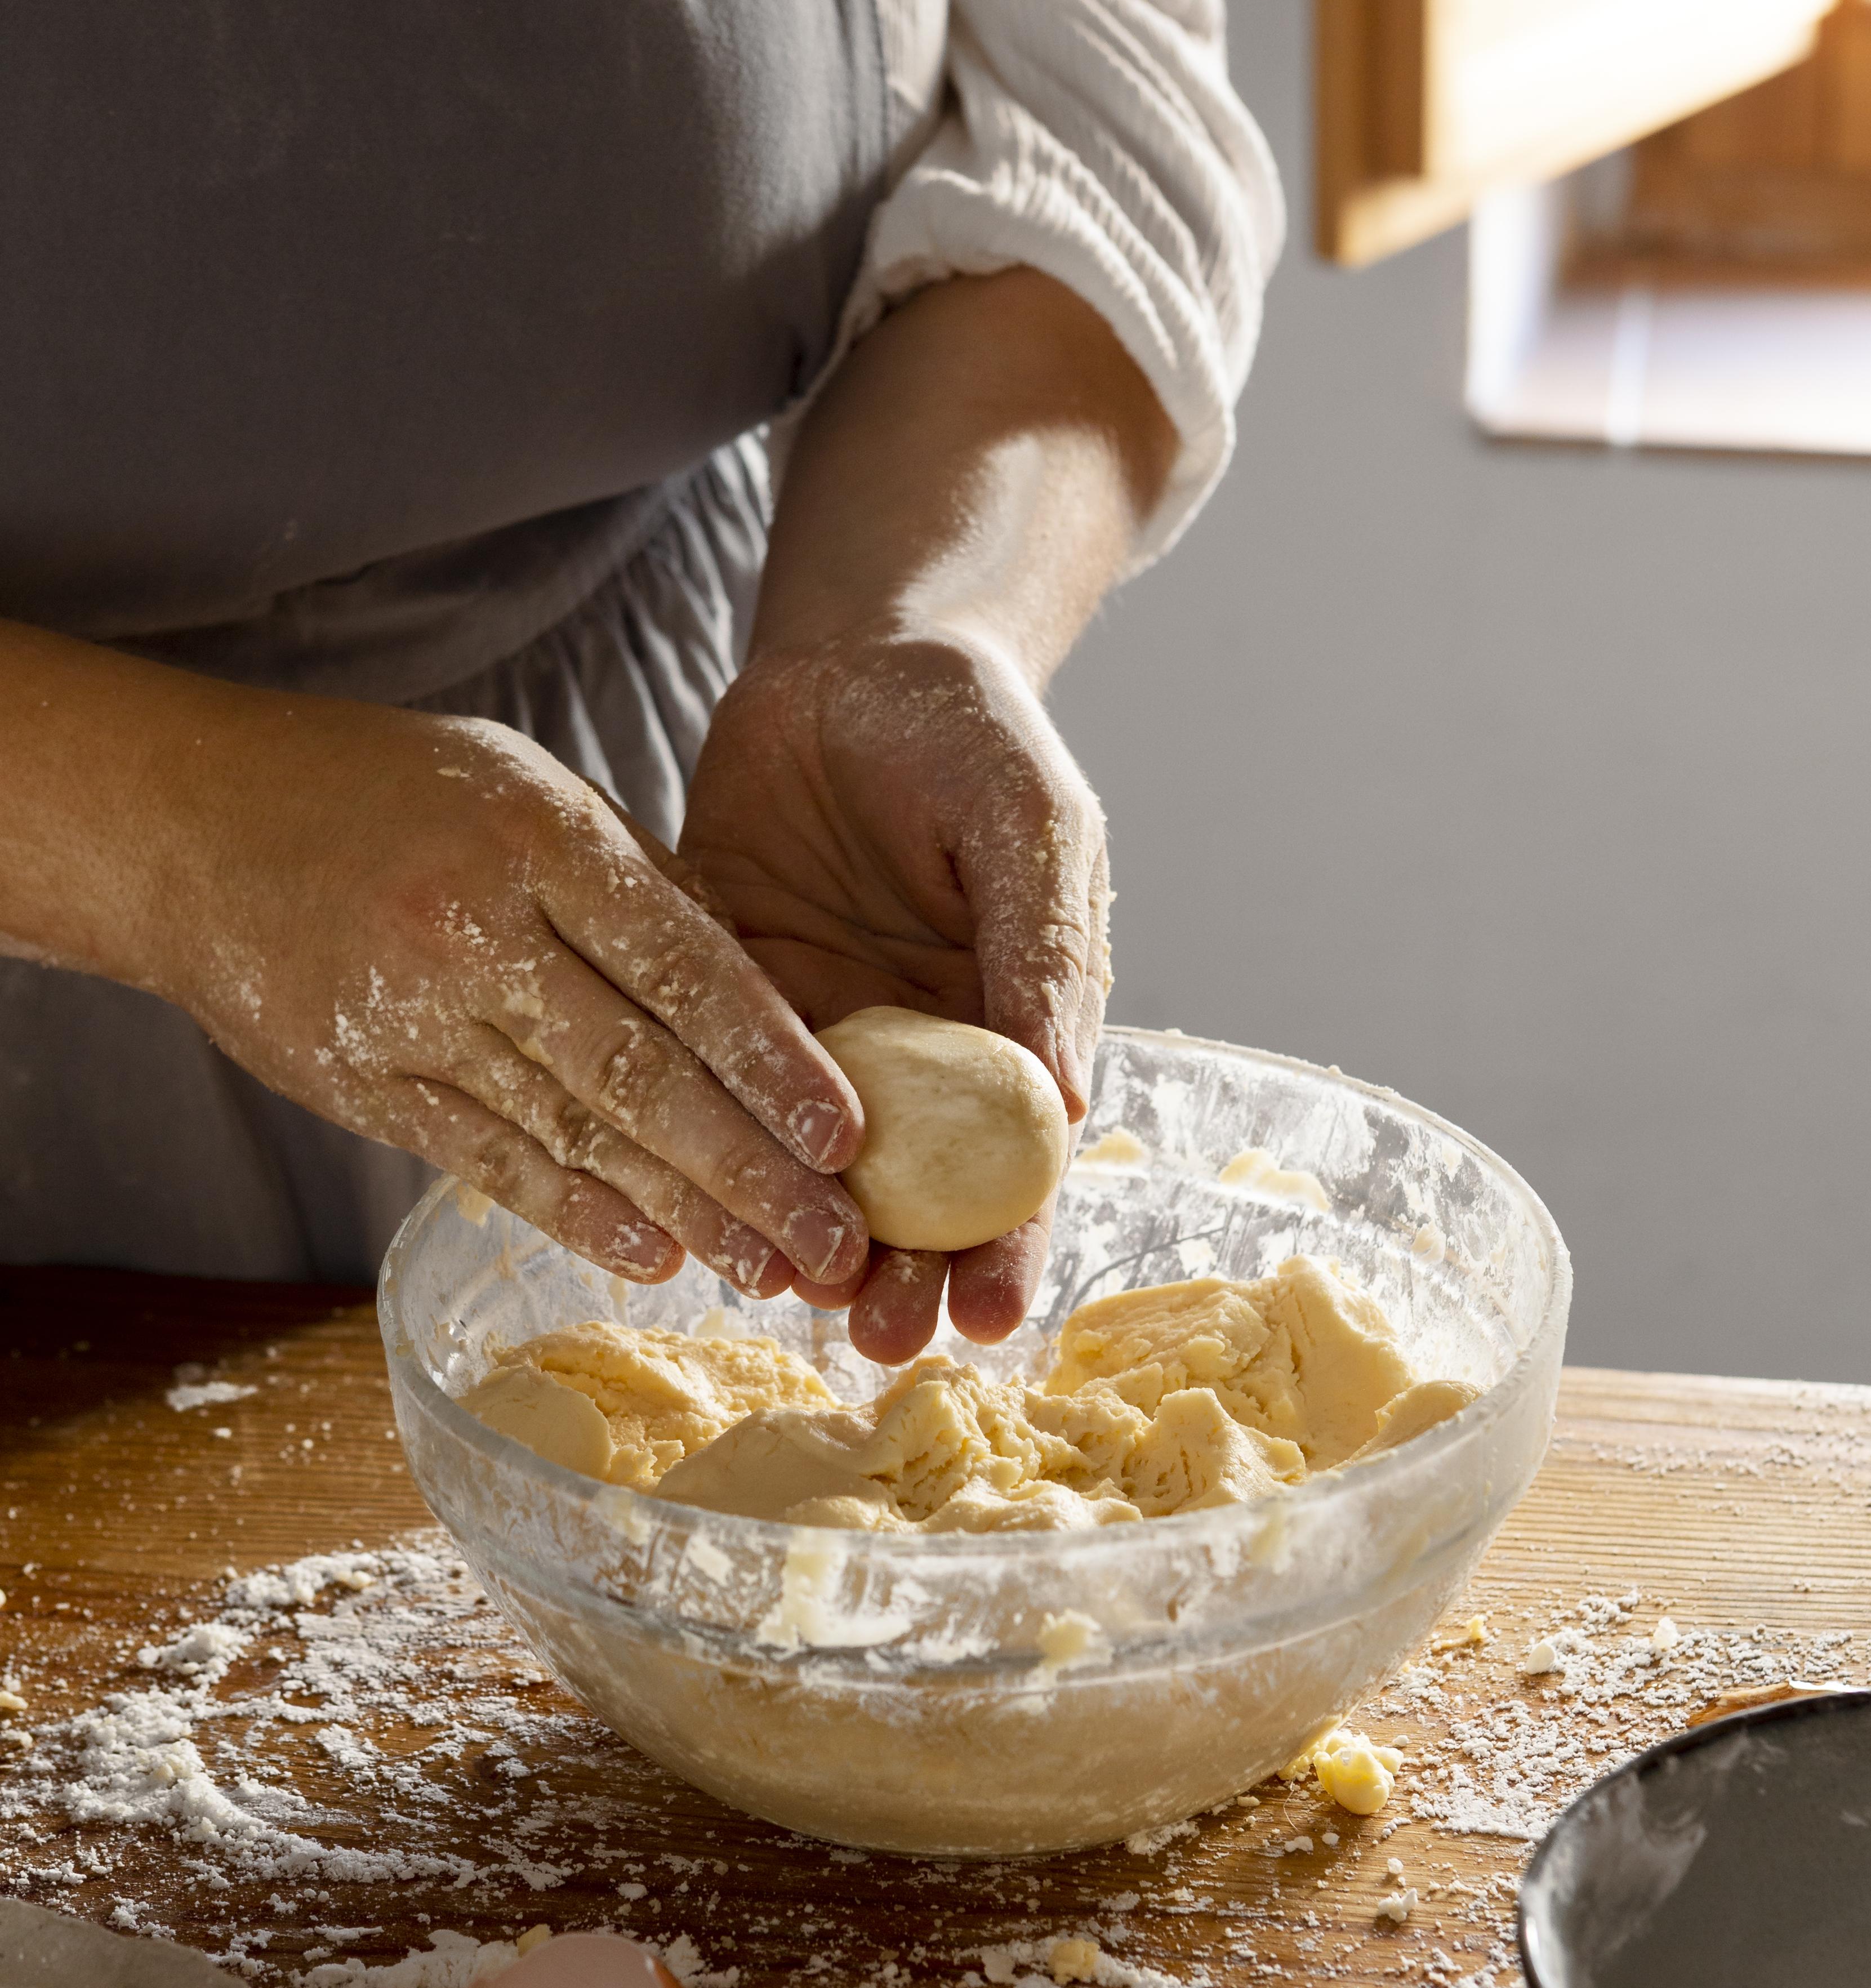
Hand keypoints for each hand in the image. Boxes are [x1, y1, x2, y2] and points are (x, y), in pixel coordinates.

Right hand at [149, 699, 870, 1291]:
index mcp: (539, 841)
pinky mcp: (363, 1083)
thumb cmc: (390, 792)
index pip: (685, 968)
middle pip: (642, 1071)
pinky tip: (651, 1254)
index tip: (847, 1134)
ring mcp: (412, 1015)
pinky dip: (575, 1213)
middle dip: (751, 1168)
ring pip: (573, 1132)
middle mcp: (477, 931)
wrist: (192, 824)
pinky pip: (488, 1160)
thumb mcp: (531, 790)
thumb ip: (642, 882)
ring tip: (767, 1267)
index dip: (772, 1061)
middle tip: (835, 1242)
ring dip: (681, 1211)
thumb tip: (757, 992)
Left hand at [681, 625, 1109, 1359]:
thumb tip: (1068, 1104)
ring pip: (800, 1163)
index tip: (989, 1316)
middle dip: (897, 1275)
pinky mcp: (714, 987)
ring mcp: (809, 1031)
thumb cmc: (973, 735)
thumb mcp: (1034, 830)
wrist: (854, 653)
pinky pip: (701, 1080)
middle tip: (878, 1334)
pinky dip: (695, 1145)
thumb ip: (1045, 956)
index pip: (1014, 1169)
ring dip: (796, 1235)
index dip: (1006, 1249)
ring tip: (786, 1293)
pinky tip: (684, 1200)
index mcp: (1002, 1032)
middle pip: (907, 1196)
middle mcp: (909, 1056)